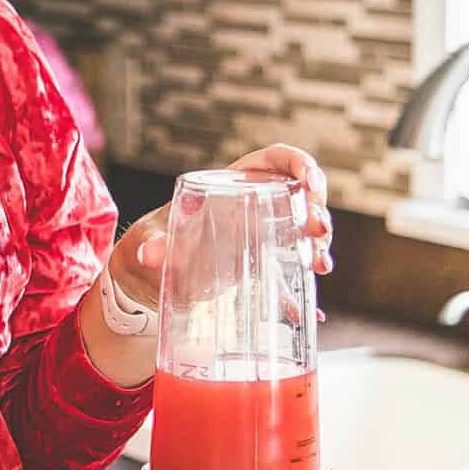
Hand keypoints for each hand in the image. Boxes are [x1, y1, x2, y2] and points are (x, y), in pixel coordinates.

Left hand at [107, 142, 333, 307]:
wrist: (154, 275)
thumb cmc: (156, 243)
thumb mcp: (154, 240)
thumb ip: (154, 245)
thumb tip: (149, 254)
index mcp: (233, 182)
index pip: (274, 160)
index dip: (298, 164)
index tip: (310, 182)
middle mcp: (255, 203)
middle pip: (299, 195)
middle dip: (317, 208)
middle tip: (318, 230)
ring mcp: (264, 232)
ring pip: (304, 229)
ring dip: (318, 244)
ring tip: (320, 265)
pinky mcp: (263, 263)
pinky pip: (292, 269)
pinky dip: (302, 287)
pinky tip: (314, 309)